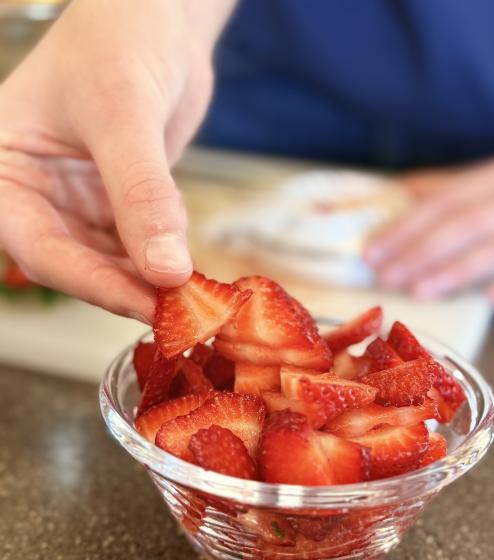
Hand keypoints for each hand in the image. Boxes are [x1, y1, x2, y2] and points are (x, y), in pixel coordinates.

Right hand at [0, 0, 233, 322]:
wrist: (157, 16)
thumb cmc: (119, 38)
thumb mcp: (123, 112)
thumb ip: (141, 192)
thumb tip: (163, 270)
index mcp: (4, 171)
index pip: (37, 246)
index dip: (91, 283)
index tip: (144, 305)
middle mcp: (37, 194)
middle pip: (76, 262)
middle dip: (127, 288)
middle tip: (178, 314)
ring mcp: (80, 201)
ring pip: (110, 261)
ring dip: (149, 281)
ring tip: (192, 301)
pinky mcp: (119, 203)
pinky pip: (138, 244)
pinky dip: (163, 261)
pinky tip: (190, 272)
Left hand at [365, 153, 493, 310]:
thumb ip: (450, 186)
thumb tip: (397, 189)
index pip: (444, 200)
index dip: (405, 226)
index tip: (371, 252)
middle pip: (467, 221)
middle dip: (422, 251)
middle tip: (387, 277)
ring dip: (457, 269)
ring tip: (419, 292)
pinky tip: (488, 299)